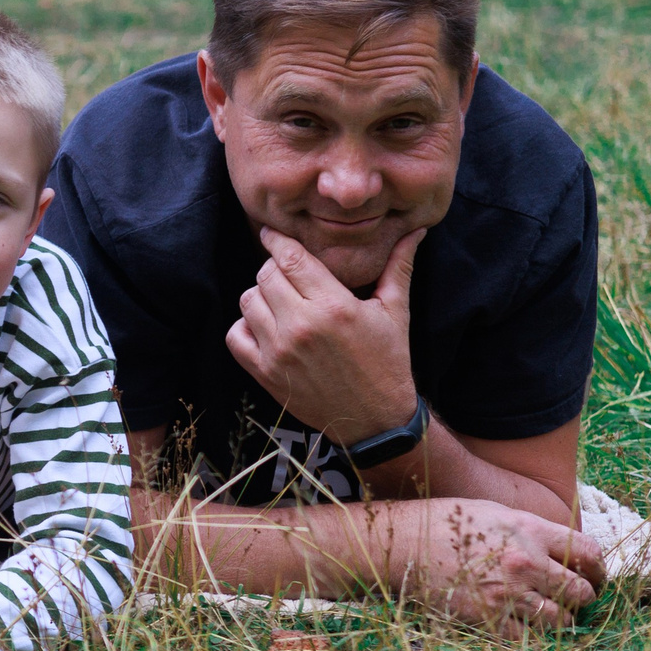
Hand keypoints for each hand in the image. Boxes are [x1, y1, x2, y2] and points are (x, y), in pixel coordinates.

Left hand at [227, 227, 421, 444]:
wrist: (376, 420)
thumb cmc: (388, 362)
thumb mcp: (396, 312)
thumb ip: (398, 266)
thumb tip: (415, 230)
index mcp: (335, 306)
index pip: (290, 257)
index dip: (277, 240)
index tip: (273, 234)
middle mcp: (302, 326)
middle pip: (265, 274)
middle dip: (275, 268)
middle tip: (289, 275)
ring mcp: (279, 351)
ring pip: (248, 300)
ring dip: (261, 296)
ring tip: (282, 302)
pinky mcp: (265, 373)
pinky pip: (234, 335)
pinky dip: (244, 327)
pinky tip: (265, 327)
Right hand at [389, 498, 606, 634]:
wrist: (401, 545)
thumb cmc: (444, 523)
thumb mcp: (494, 512)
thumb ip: (532, 531)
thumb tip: (564, 552)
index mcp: (529, 530)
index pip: (588, 552)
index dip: (597, 568)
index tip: (592, 576)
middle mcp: (525, 562)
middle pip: (581, 592)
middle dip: (581, 597)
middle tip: (571, 599)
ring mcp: (508, 594)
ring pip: (560, 620)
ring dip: (558, 620)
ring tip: (546, 614)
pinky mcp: (488, 618)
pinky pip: (526, 637)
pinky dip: (527, 633)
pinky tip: (518, 623)